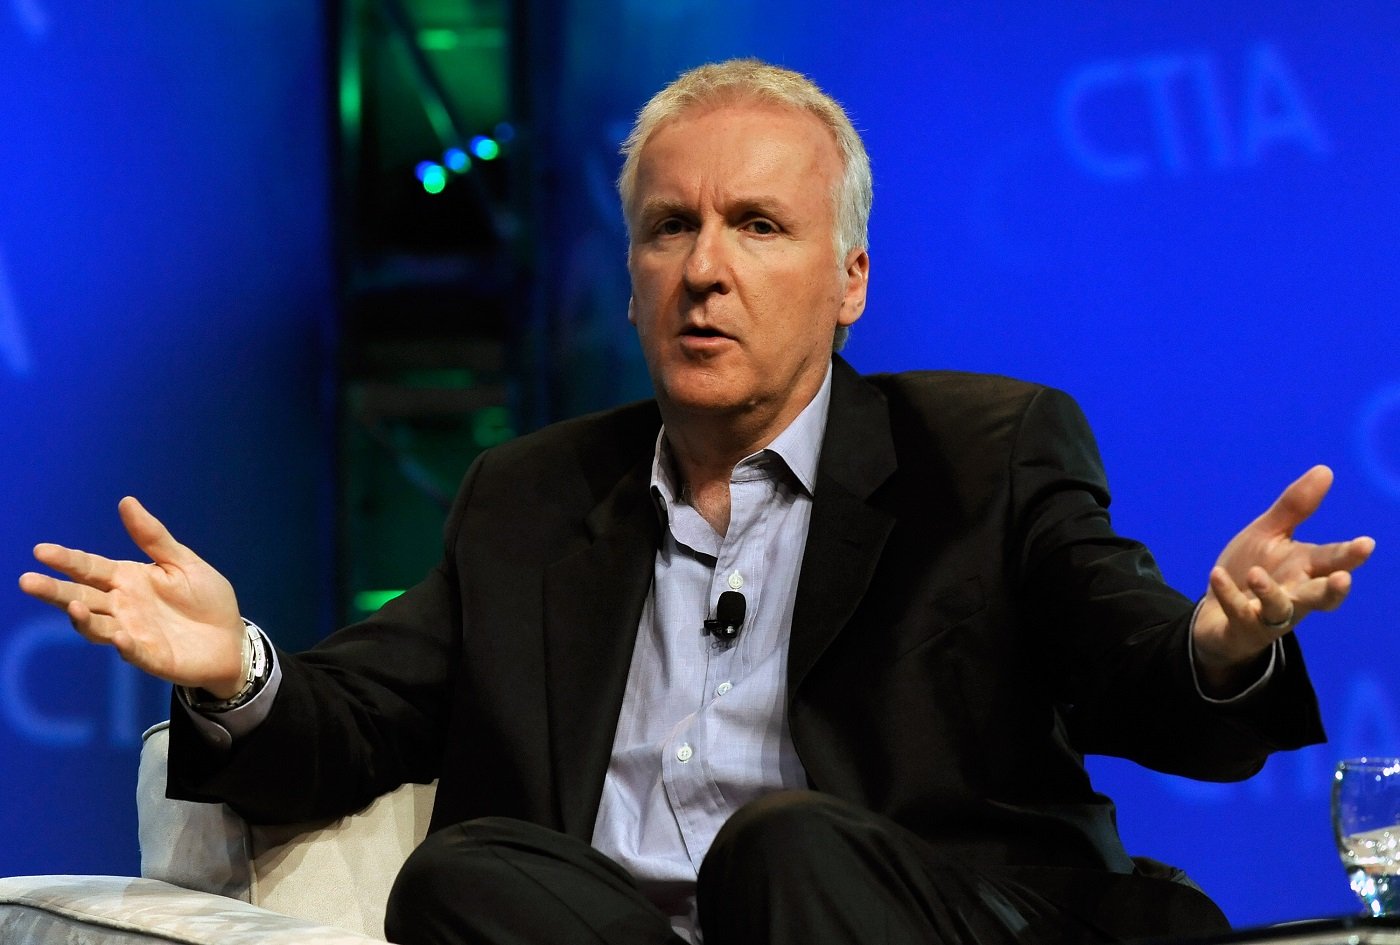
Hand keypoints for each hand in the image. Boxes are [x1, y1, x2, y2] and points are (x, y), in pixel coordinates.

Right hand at [17, 496, 246, 696]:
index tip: (40, 550)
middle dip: (54, 591)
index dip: (66, 560)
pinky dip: (123, 644)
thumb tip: (126, 501)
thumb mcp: (183, 562)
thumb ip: (153, 537)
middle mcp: (122, 606)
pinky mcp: (151, 656)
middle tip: (27, 581)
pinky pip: (132, 651)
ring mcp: (132, 632)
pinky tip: (118, 635)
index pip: (89, 568)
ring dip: (82, 618)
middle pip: (80, 597)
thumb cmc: (206, 599)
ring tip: (74, 606)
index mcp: (127, 579)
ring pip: (96, 626)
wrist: (232, 638)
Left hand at [1193, 466, 1374, 689]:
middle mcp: (1294, 594)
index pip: (1332, 560)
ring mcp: (1268, 614)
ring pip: (1279, 609)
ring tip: (1256, 574)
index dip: (1350, 555)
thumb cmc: (1251, 570)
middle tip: (1344, 579)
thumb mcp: (1269, 534)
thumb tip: (1326, 469)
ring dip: (1269, 592)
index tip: (1366, 544)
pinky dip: (1227, 593)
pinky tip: (1216, 574)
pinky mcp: (1242, 627)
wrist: (1216, 614)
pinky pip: (1237, 612)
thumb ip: (1296, 507)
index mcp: (1305, 568)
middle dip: (1333, 589)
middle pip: (1319, 595)